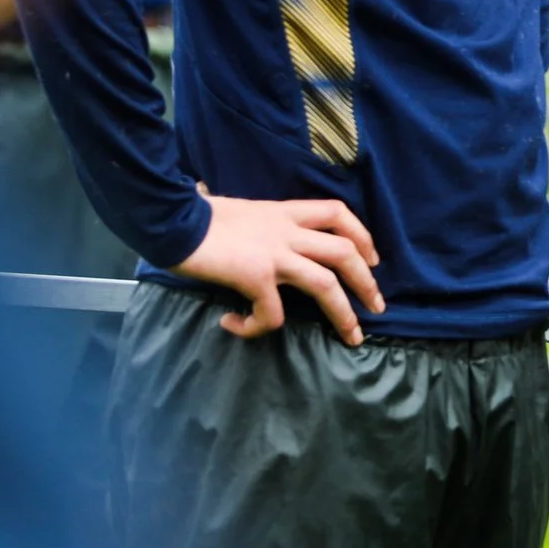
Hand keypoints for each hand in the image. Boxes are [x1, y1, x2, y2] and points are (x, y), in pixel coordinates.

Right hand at [171, 183, 384, 343]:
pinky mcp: (255, 276)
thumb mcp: (242, 212)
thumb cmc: (198, 216)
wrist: (171, 218)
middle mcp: (287, 231)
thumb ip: (260, 224)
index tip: (372, 259)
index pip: (338, 213)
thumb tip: (257, 236)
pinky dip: (259, 326)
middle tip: (377, 307)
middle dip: (367, 282)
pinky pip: (273, 312)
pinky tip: (237, 326)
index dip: (362, 235)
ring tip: (352, 336)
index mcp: (285, 213)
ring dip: (344, 313)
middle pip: (344, 252)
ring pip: (326, 284)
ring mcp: (274, 254)